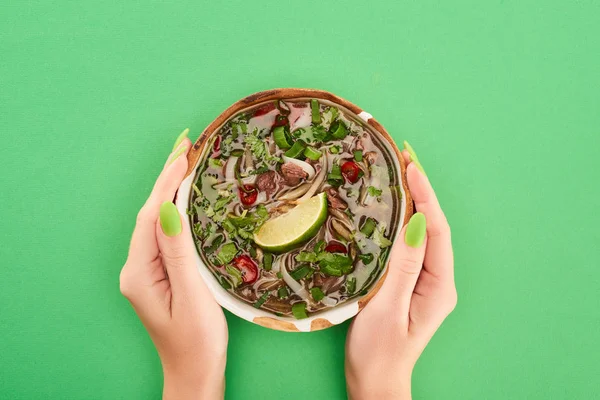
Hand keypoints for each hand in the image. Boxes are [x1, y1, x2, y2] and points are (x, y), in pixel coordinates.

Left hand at [120, 131, 227, 399]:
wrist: (194, 374)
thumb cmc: (197, 341)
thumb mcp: (192, 295)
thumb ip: (178, 251)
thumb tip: (167, 208)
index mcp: (139, 273)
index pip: (149, 216)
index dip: (165, 183)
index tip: (182, 153)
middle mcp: (136, 269)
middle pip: (148, 214)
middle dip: (165, 179)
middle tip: (184, 146)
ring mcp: (145, 272)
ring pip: (155, 222)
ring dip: (168, 191)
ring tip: (185, 163)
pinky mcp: (157, 275)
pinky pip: (163, 235)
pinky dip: (173, 211)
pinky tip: (183, 200)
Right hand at [345, 143, 456, 398]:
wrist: (375, 382)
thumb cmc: (378, 352)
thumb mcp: (388, 307)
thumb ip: (403, 265)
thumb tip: (417, 221)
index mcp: (439, 286)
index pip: (436, 230)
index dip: (425, 196)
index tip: (410, 166)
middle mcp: (438, 281)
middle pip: (433, 227)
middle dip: (422, 192)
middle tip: (405, 159)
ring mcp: (425, 282)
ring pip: (422, 234)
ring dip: (413, 203)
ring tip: (399, 174)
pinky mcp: (410, 284)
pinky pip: (409, 245)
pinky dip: (402, 222)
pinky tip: (390, 209)